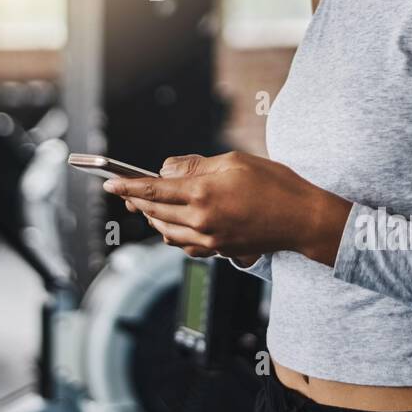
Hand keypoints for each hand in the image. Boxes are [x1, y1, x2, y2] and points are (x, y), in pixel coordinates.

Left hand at [104, 151, 351, 265]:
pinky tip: (173, 225)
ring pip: (166, 232)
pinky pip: (185, 245)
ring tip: (147, 206)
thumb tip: (168, 169)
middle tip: (126, 193)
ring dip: (152, 218)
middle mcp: (202, 220)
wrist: (302, 219)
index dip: (127, 187)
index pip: (153, 191)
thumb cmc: (274, 184)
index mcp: (203, 193)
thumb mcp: (233, 160)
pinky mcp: (219, 251)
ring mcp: (210, 240)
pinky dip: (173, 234)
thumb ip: (195, 165)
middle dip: (137, 202)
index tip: (110, 184)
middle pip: (154, 213)